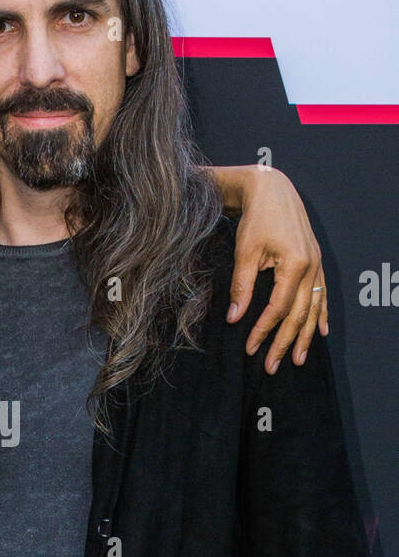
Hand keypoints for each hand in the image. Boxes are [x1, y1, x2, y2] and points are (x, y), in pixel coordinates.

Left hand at [226, 167, 327, 372]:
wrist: (273, 190)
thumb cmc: (257, 218)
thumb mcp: (245, 253)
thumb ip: (242, 286)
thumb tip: (234, 318)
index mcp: (294, 264)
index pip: (279, 308)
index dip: (264, 330)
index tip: (250, 347)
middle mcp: (311, 267)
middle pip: (299, 314)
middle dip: (286, 342)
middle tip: (272, 366)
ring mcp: (317, 265)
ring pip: (314, 308)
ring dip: (305, 336)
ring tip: (298, 359)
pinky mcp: (316, 262)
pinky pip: (322, 294)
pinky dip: (321, 315)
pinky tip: (320, 332)